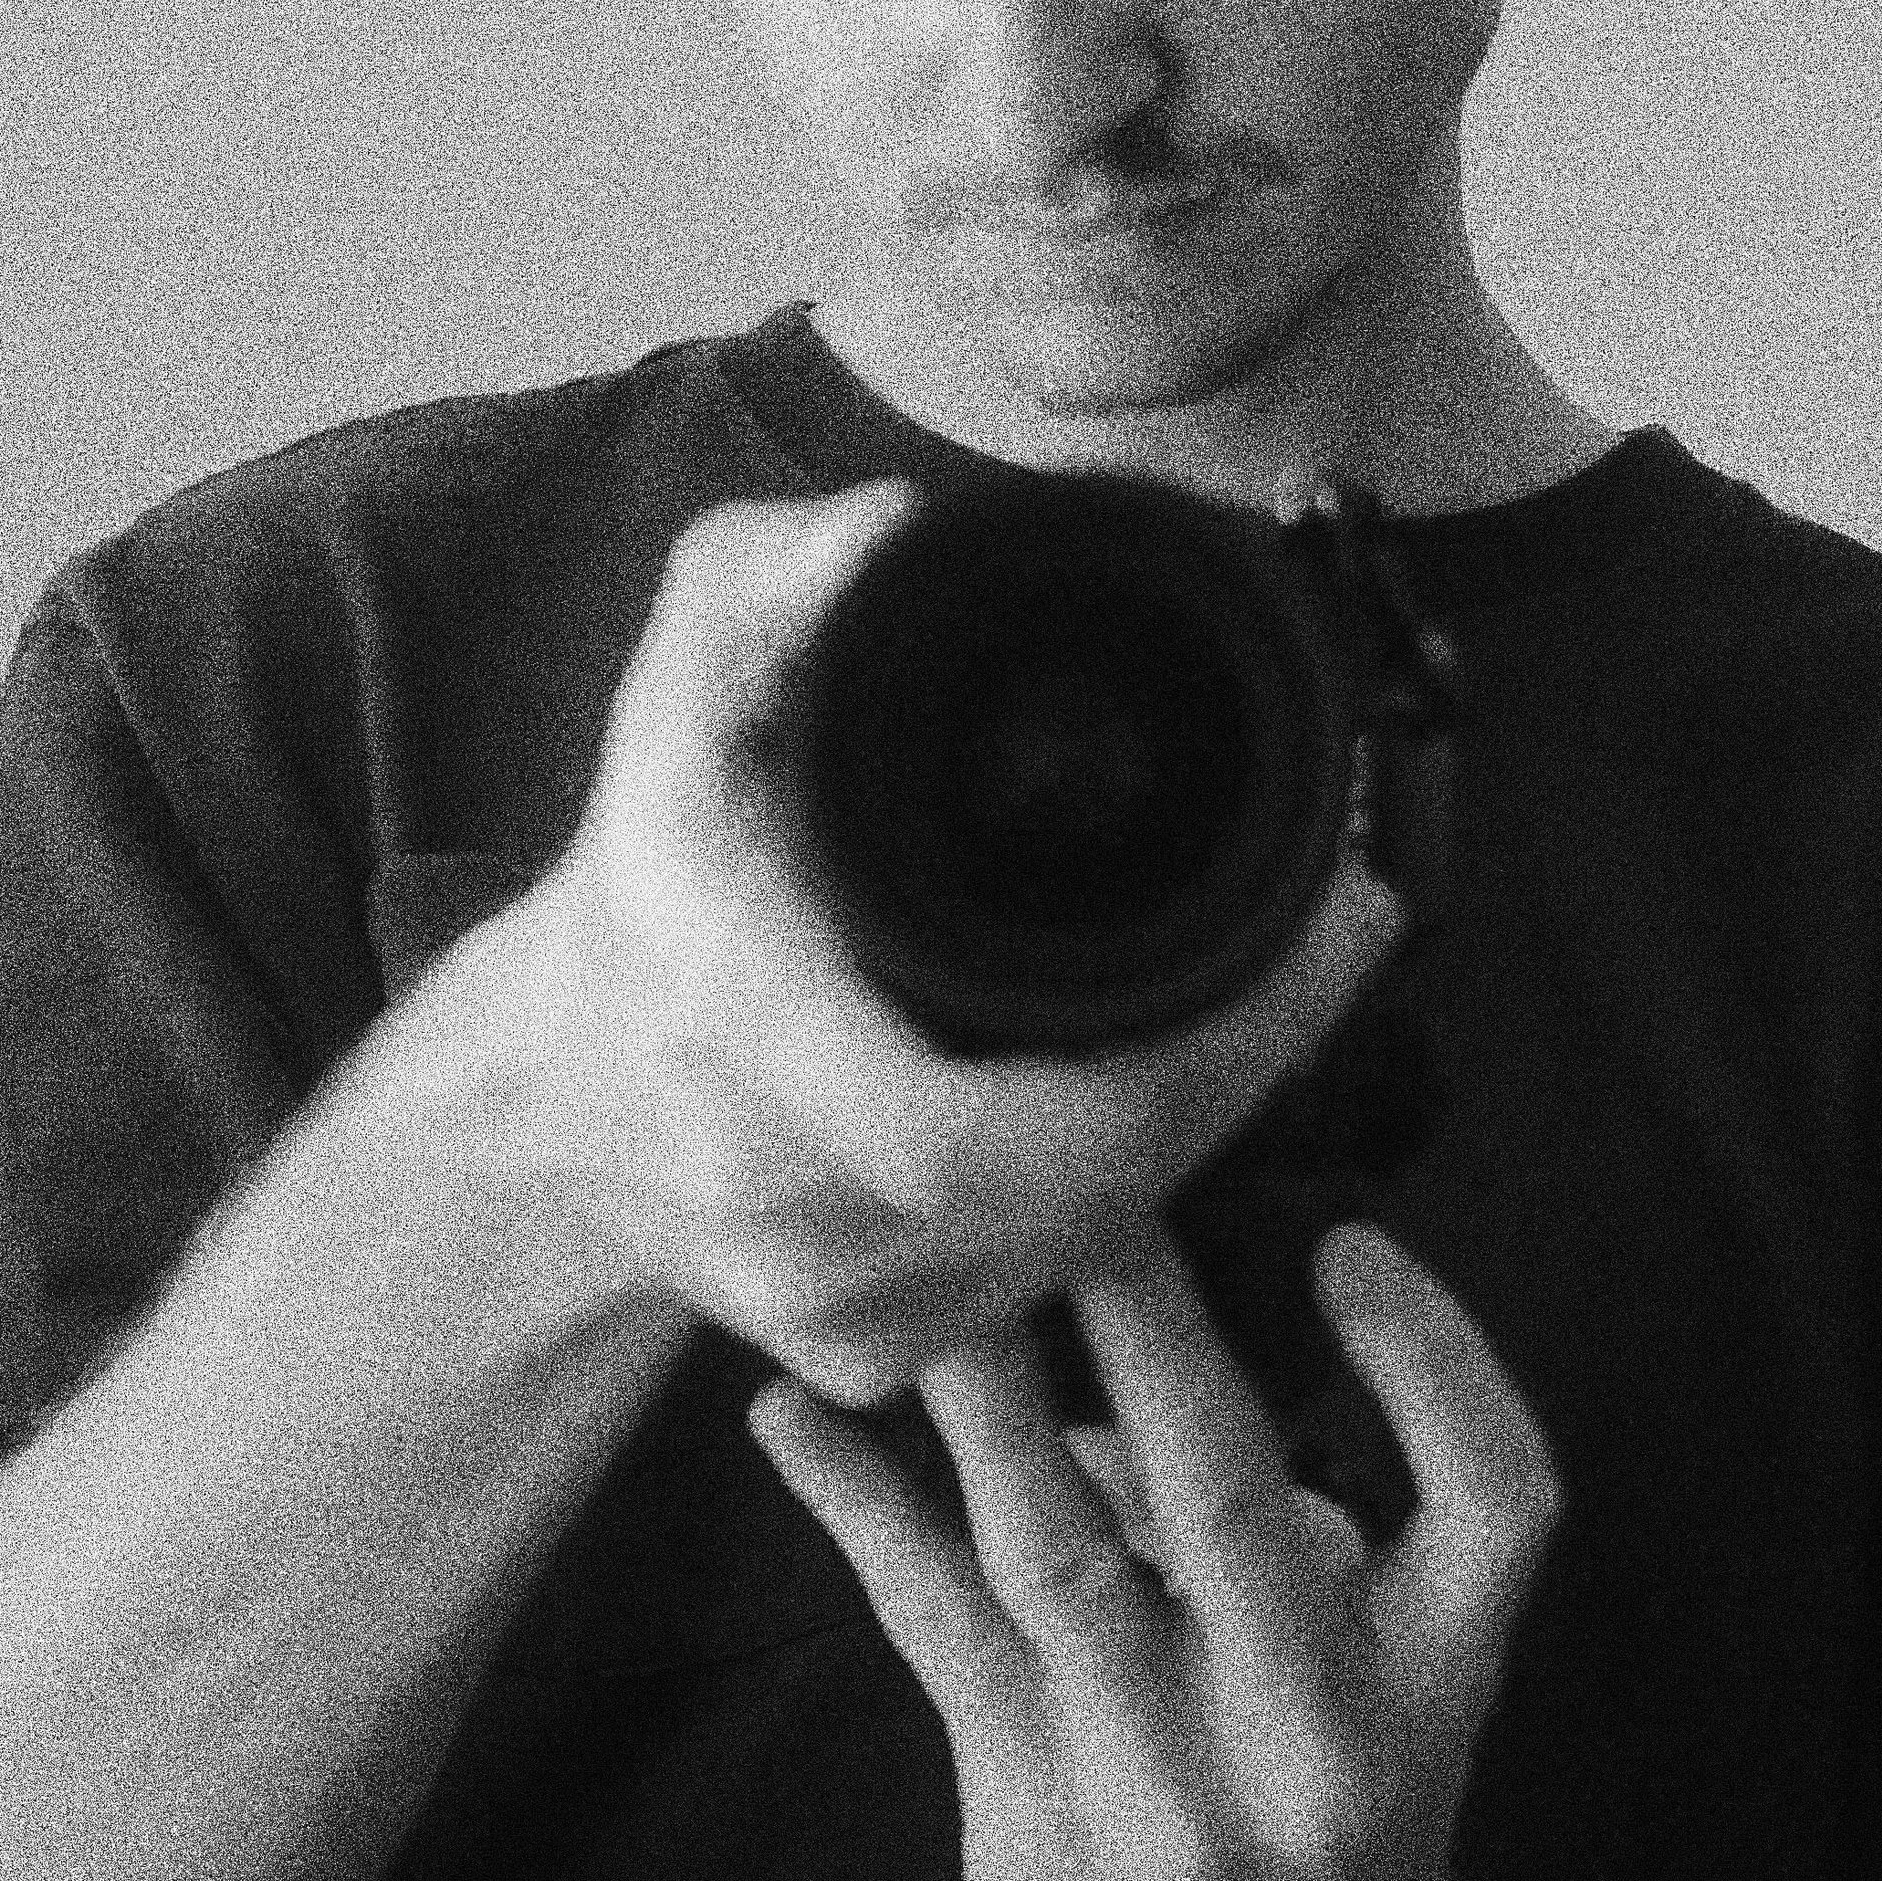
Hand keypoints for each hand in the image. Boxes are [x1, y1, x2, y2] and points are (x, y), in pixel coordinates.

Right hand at [524, 485, 1411, 1400]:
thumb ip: (773, 574)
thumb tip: (894, 529)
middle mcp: (768, 1180)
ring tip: (1279, 1002)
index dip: (1196, 1052)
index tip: (1322, 931)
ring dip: (1202, 1124)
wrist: (542, 1094)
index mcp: (729, 1011)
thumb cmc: (645, 862)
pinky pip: (1049, 1285)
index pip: (990, 1119)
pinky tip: (1168, 1102)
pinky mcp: (859, 1351)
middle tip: (1339, 949)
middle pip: (1085, 1181)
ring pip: (1087, 1238)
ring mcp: (816, 1293)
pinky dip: (1126, 1195)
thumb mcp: (686, 677)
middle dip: (1244, 1068)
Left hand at [748, 1216, 1558, 1880]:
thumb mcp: (1370, 1660)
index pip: (1495, 1503)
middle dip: (1151, 1332)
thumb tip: (1089, 1330)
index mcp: (1434, 1676)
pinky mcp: (1033, 1809)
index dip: (1437, 1364)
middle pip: (1234, 1504)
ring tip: (921, 1265)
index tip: (1348, 1242)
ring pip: (1056, 1553)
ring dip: (983, 1396)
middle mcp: (1307, 1732)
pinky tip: (787, 1414)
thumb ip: (1260, 1508)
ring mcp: (1162, 1784)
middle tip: (1078, 1184)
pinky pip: (931, 1624)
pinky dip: (860, 1504)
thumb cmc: (1329, 1786)